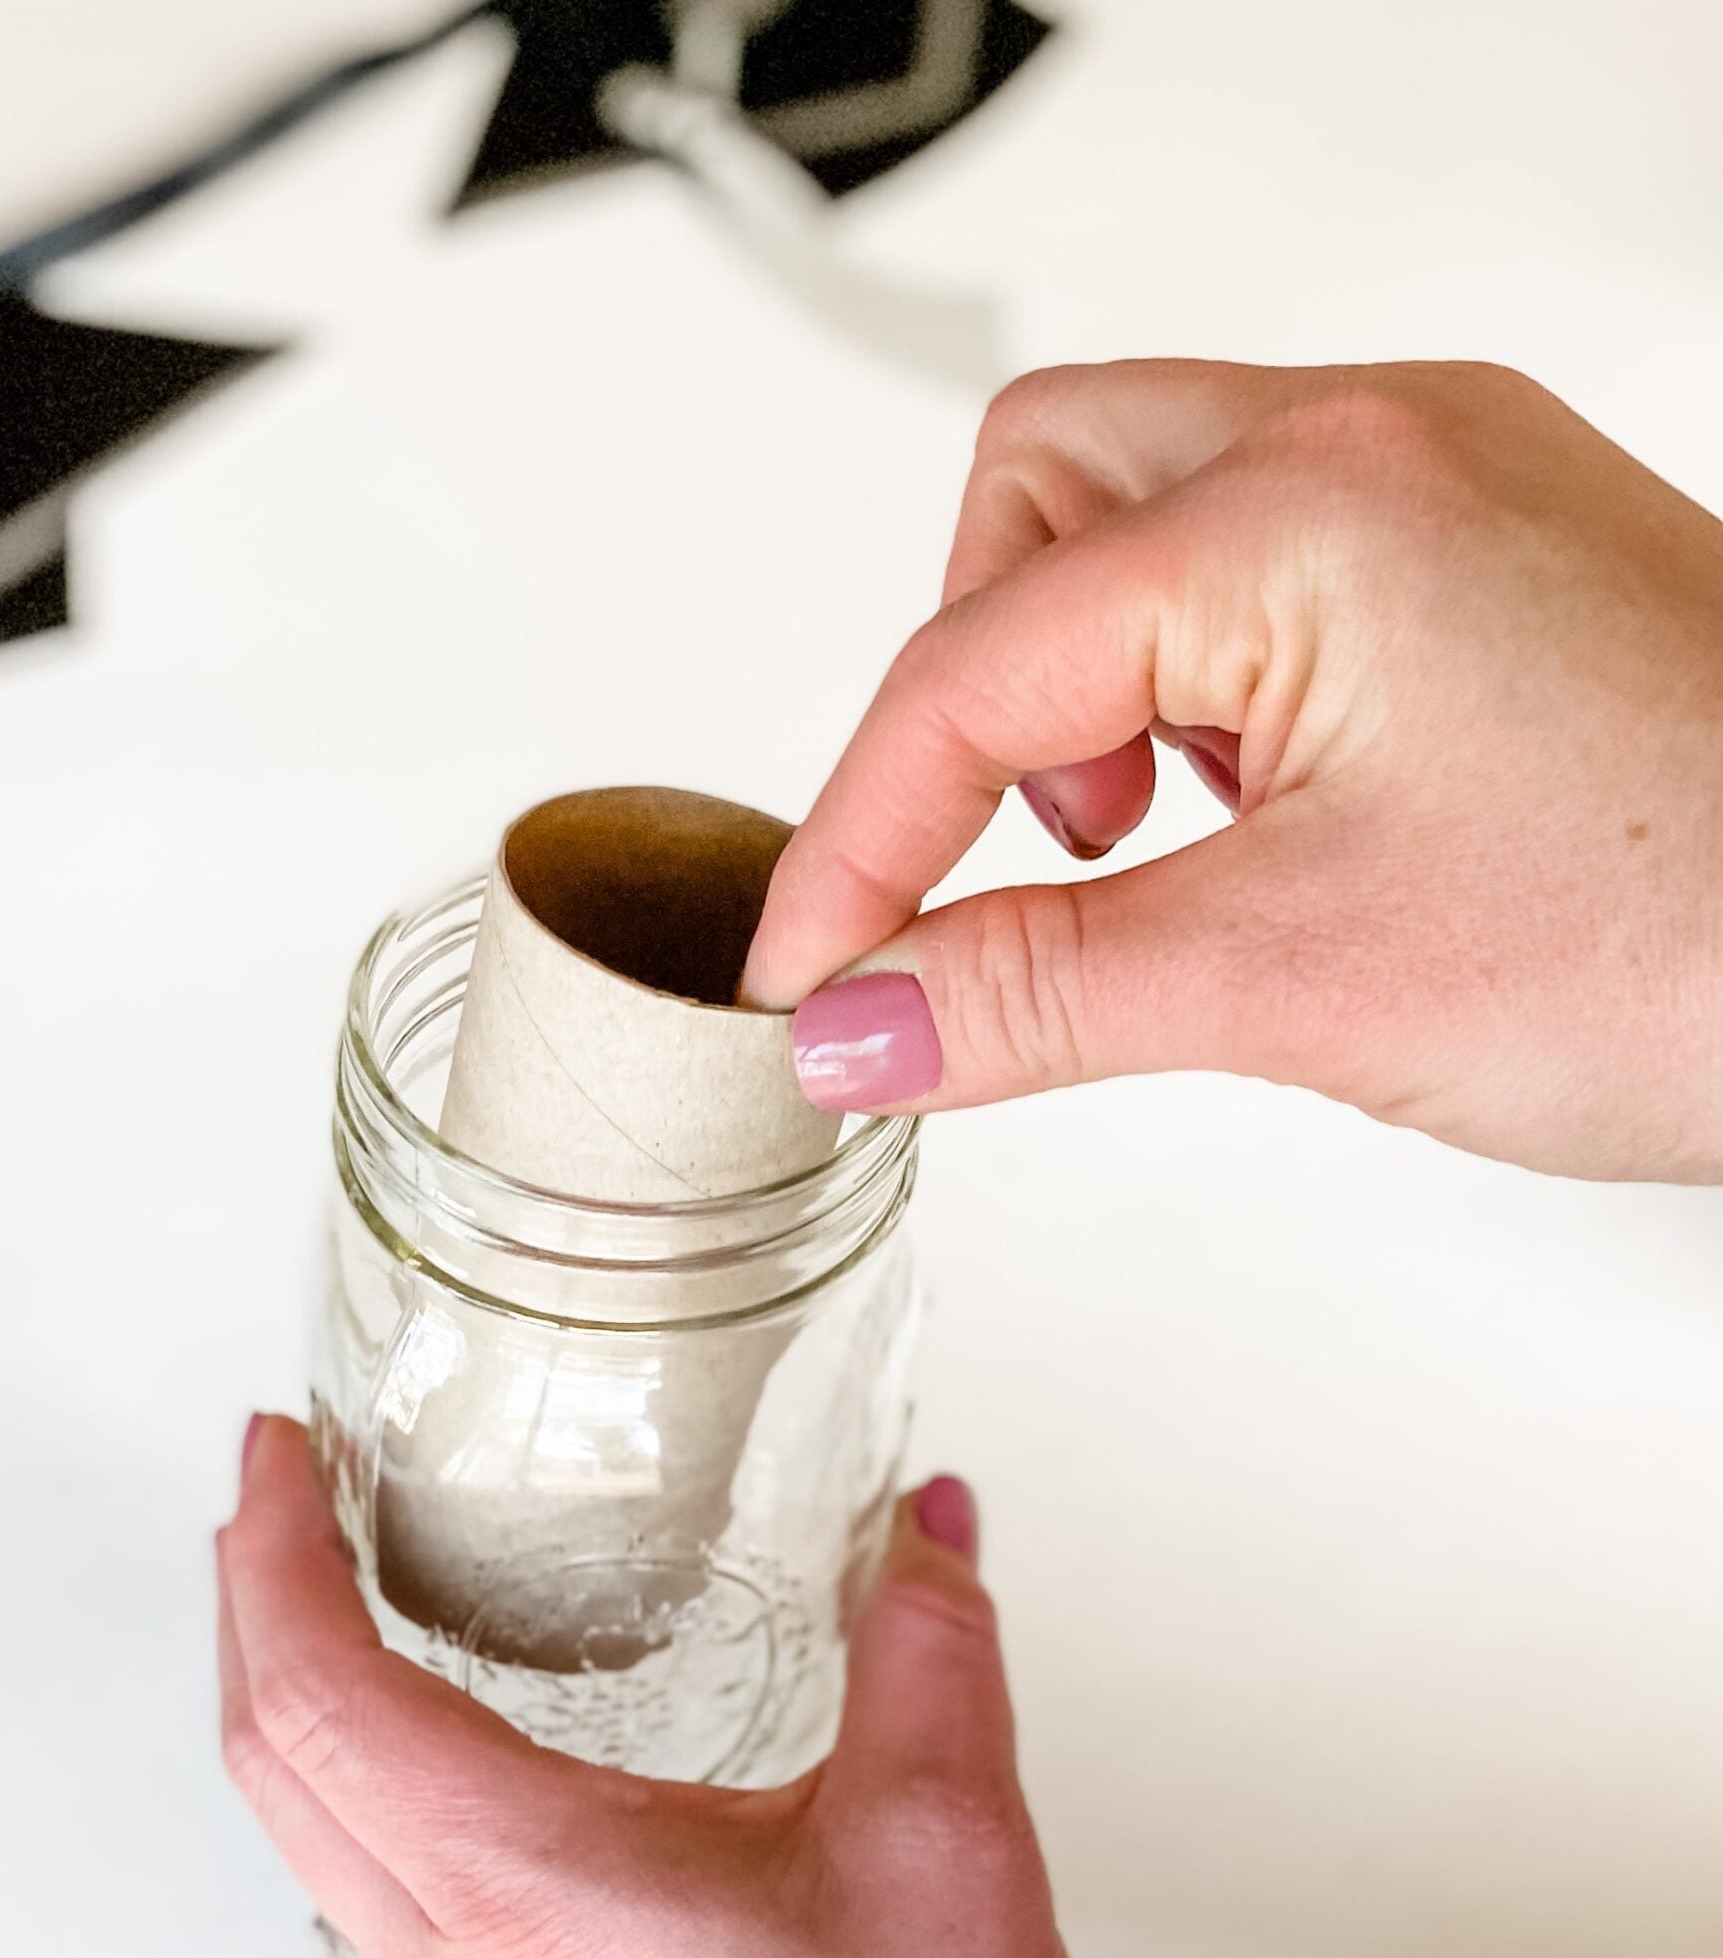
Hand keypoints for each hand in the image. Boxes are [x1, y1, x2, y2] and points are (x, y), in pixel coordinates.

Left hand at [219, 1418, 1353, 1957]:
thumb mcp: (950, 1842)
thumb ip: (930, 1645)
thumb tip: (926, 1521)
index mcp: (538, 1896)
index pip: (321, 1696)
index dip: (275, 1551)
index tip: (276, 1448)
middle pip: (273, 1763)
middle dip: (251, 1602)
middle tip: (282, 1488)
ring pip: (313, 1839)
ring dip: (294, 1698)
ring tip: (345, 1590)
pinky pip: (378, 1898)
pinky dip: (362, 1783)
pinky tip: (450, 1747)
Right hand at [747, 359, 1722, 1183]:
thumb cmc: (1703, 930)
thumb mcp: (1299, 981)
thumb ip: (1034, 993)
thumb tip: (857, 1022)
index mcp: (1310, 512)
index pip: (975, 667)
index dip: (861, 836)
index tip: (815, 974)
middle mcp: (1379, 444)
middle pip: (1037, 490)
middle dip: (979, 687)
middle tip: (1013, 856)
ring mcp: (1448, 480)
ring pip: (1148, 508)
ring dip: (1098, 682)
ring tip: (1169, 840)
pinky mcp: (1493, 547)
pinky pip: (1267, 559)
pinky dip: (1208, 681)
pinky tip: (1266, 807)